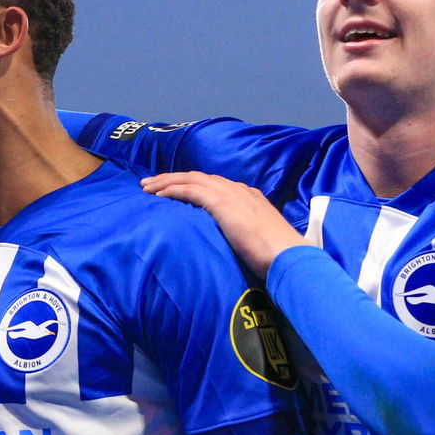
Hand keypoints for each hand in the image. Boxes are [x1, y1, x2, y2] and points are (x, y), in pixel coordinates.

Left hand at [140, 172, 305, 278]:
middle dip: (172, 179)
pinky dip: (172, 191)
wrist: (287, 255)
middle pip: (198, 178)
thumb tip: (233, 245)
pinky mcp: (222, 202)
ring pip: (190, 179)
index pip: (213, 185)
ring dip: (166, 182)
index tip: (174, 190)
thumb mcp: (258, 240)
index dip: (191, 185)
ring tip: (147, 188)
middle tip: (151, 185)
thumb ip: (244, 235)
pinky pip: (190, 190)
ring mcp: (231, 194)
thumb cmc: (277, 256)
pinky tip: (158, 197)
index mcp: (248, 197)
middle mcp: (239, 190)